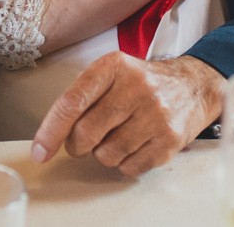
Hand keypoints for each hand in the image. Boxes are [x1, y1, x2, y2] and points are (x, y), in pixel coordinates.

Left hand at [30, 53, 221, 174]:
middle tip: (87, 139)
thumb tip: (52, 136)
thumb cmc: (143, 82)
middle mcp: (137, 87)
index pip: (73, 102)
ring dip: (104, 153)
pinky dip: (125, 162)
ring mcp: (156, 114)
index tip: (40, 152)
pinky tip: (135, 144)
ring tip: (119, 135)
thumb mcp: (112, 73)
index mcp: (114, 66)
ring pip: (106, 155)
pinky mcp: (170, 139)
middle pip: (86, 133)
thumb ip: (82, 96)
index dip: (51, 131)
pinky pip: (129, 167)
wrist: (193, 85)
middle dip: (79, 144)